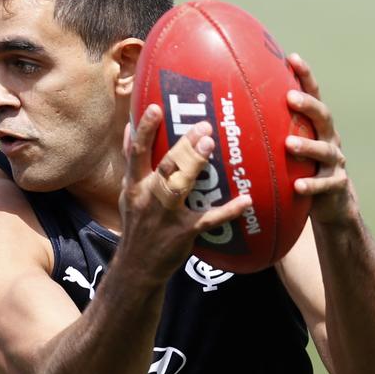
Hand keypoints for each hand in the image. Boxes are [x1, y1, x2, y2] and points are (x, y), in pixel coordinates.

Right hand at [118, 104, 251, 280]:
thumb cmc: (137, 222)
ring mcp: (166, 215)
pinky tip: (246, 200)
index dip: (145, 130)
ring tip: (211, 144)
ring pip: (180, 186)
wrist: (138, 266)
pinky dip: (228, 210)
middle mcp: (148, 196)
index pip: (137, 153)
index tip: (156, 107)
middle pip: (164, 166)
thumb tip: (129, 128)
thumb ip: (131, 162)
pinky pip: (208, 220)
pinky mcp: (183, 233)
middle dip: (182, 145)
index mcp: (134, 184)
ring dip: (195, 165)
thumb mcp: (128, 192)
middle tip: (203, 126)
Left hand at [285, 53, 359, 225]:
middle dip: (308, 105)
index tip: (293, 57)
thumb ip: (271, 128)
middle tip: (290, 98)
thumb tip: (231, 109)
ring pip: (324, 150)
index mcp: (316, 125)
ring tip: (289, 145)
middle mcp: (329, 138)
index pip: (313, 95)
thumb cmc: (300, 167)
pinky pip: (324, 184)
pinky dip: (311, 185)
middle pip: (323, 116)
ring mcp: (335, 161)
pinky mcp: (336, 185)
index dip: (306, 76)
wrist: (332, 201)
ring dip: (307, 146)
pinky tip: (297, 186)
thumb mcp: (288, 144)